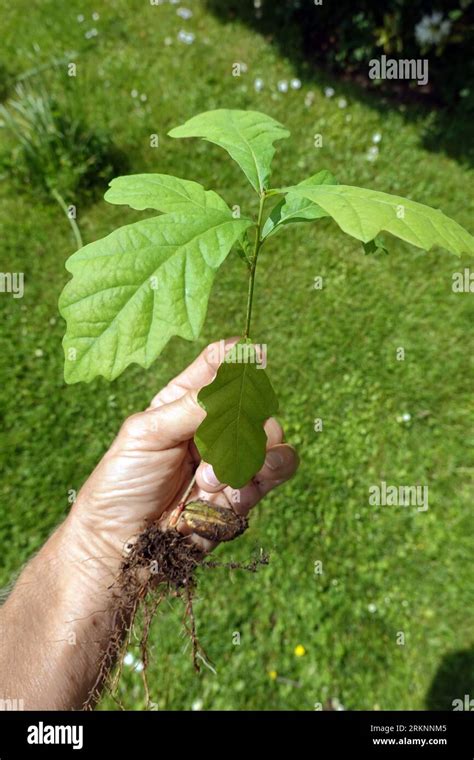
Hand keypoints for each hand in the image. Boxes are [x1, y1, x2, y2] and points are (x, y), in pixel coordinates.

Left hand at [70, 338, 298, 561]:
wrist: (121, 546)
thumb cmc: (122, 484)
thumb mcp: (146, 434)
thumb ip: (192, 406)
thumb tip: (234, 369)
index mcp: (184, 404)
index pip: (219, 368)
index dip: (239, 358)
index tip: (254, 352)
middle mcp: (213, 428)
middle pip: (255, 404)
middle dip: (243, 421)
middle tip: (212, 444)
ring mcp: (231, 460)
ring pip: (273, 438)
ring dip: (248, 456)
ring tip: (209, 480)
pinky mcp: (244, 492)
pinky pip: (275, 473)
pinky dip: (258, 479)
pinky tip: (227, 494)